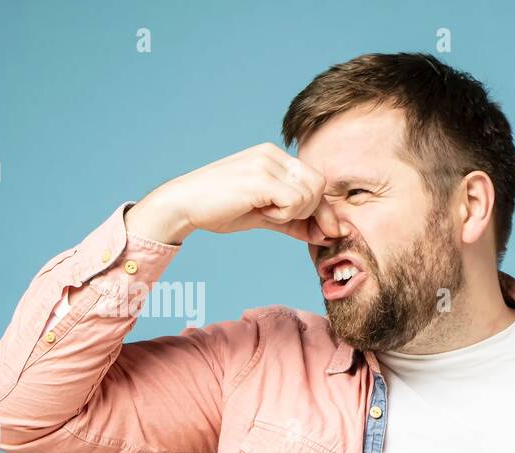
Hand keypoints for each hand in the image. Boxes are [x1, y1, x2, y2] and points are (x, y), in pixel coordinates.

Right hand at [124, 143, 348, 245]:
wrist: (183, 205)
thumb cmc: (221, 210)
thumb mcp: (267, 216)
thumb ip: (297, 222)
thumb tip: (330, 236)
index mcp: (274, 156)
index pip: (316, 181)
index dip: (322, 210)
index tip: (320, 232)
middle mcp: (272, 154)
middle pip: (319, 185)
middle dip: (312, 212)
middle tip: (281, 218)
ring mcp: (266, 163)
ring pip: (310, 193)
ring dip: (294, 213)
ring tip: (266, 212)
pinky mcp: (260, 177)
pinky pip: (295, 201)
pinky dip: (283, 215)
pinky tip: (261, 211)